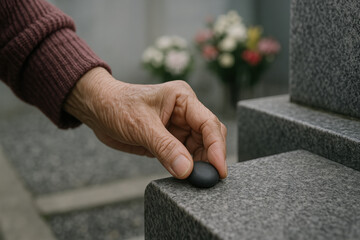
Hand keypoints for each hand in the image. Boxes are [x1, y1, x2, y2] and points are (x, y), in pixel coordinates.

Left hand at [64, 67, 226, 178]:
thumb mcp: (142, 126)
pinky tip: (185, 177)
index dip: (217, 147)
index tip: (218, 170)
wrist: (97, 109)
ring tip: (196, 181)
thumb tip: (187, 170)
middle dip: (210, 157)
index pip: (209, 123)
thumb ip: (165, 148)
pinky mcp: (169, 141)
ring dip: (199, 165)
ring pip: (199, 149)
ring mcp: (178, 127)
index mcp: (183, 99)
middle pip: (209, 137)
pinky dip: (186, 168)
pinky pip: (184, 156)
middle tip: (207, 179)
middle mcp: (185, 112)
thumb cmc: (117, 106)